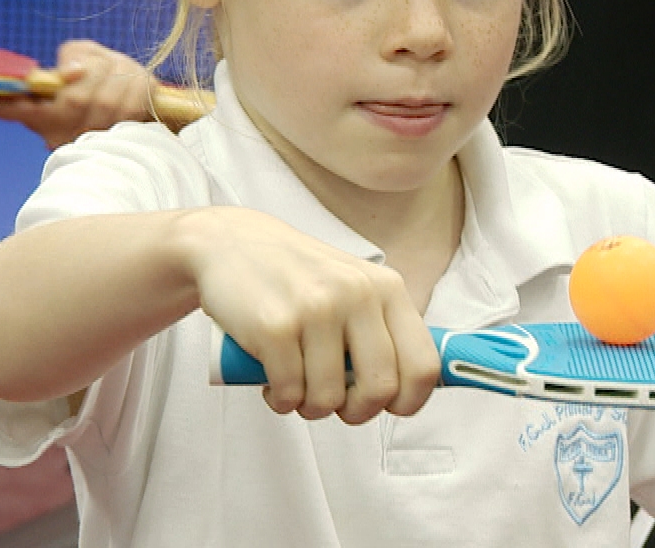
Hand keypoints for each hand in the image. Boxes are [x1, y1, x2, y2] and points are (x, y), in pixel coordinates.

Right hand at [0, 40, 156, 148]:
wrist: (144, 116)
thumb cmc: (108, 84)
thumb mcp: (87, 58)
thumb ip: (76, 55)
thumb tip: (72, 72)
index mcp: (45, 114)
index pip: (13, 108)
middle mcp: (63, 133)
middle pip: (74, 101)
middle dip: (93, 74)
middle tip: (97, 65)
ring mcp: (93, 139)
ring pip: (107, 101)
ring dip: (119, 77)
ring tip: (122, 76)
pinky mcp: (125, 140)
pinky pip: (132, 105)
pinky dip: (138, 88)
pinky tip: (138, 88)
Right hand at [177, 208, 440, 424]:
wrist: (229, 243)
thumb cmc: (296, 278)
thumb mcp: (353, 287)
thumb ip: (382, 331)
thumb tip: (410, 390)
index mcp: (386, 288)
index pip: (424, 365)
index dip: (411, 400)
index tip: (391, 407)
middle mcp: (357, 294)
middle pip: (380, 390)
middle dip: (356, 411)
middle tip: (336, 404)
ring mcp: (316, 308)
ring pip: (329, 398)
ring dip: (310, 406)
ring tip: (295, 384)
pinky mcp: (275, 326)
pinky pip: (289, 394)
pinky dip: (279, 400)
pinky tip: (271, 380)